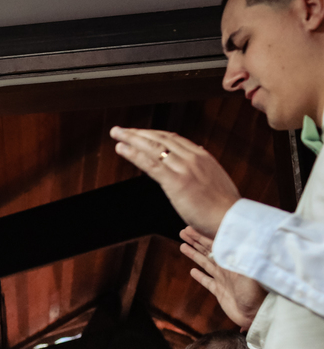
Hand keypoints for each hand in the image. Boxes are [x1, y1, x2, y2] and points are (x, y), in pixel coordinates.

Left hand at [110, 127, 240, 236]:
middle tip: (120, 130)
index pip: (174, 139)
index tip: (140, 133)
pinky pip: (150, 164)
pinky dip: (133, 154)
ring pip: (153, 147)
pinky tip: (121, 149)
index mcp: (202, 157)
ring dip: (131, 139)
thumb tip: (198, 151)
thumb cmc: (224, 206)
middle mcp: (193, 158)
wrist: (232, 219)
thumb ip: (204, 166)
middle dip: (139, 133)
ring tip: (116, 133)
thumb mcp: (215, 179)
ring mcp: (184, 169)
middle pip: (160, 139)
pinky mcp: (175, 182)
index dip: (154, 134)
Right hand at [179, 227, 265, 329]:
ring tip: (183, 246)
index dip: (203, 236)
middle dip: (196, 241)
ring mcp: (223, 280)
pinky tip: (192, 271)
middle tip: (183, 232)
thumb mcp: (251, 273)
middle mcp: (227, 269)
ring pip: (205, 263)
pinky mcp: (220, 292)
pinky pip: (207, 282)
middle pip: (208, 251)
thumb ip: (243, 257)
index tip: (192, 228)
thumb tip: (239, 240)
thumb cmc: (257, 294)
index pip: (215, 245)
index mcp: (232, 262)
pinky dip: (200, 276)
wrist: (258, 314)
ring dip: (194, 254)